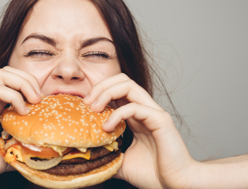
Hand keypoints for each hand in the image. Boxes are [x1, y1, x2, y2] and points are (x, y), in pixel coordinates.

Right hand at [0, 66, 42, 187]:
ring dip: (24, 84)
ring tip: (35, 101)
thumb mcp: (5, 152)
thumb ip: (20, 145)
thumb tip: (40, 146)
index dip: (30, 85)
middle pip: (9, 72)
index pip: (12, 81)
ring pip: (3, 74)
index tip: (43, 103)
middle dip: (29, 80)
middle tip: (40, 99)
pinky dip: (13, 96)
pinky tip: (22, 111)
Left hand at [83, 73, 197, 188]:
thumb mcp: (121, 161)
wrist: (174, 185)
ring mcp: (154, 113)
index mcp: (136, 115)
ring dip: (106, 93)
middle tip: (86, 103)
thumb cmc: (153, 173)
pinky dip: (117, 114)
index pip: (117, 89)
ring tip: (93, 108)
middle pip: (122, 80)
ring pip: (129, 85)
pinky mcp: (161, 120)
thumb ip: (107, 153)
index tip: (83, 106)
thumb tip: (87, 156)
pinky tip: (107, 127)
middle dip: (100, 86)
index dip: (98, 92)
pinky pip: (135, 107)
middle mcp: (145, 109)